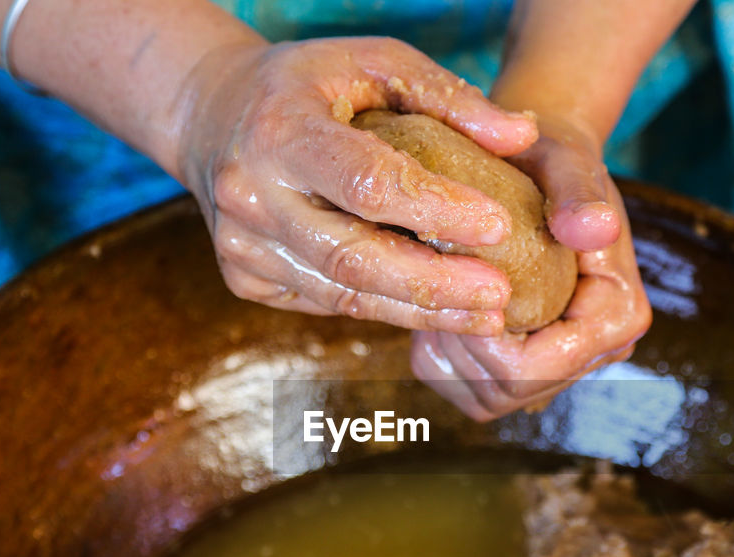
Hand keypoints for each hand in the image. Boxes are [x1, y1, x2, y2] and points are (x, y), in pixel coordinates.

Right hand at [175, 37, 538, 333]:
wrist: (211, 115)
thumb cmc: (309, 84)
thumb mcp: (373, 63)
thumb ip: (449, 97)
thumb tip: (523, 136)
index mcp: (280, 130)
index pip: (367, 183)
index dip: (436, 209)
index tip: (499, 225)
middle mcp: (251, 194)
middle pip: (354, 256)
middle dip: (434, 284)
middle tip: (499, 296)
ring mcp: (242, 245)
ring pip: (343, 294)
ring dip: (420, 312)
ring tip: (485, 316)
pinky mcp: (245, 278)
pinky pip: (328, 302)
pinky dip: (386, 308)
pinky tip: (435, 311)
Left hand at [410, 116, 650, 420]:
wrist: (543, 170)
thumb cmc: (552, 162)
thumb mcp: (565, 165)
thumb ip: (580, 195)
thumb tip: (595, 229)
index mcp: (619, 316)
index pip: (534, 366)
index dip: (480, 338)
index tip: (453, 281)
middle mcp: (600, 353)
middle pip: (507, 391)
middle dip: (459, 347)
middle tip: (438, 285)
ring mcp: (565, 368)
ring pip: (487, 401)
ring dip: (448, 355)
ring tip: (441, 294)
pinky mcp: (534, 373)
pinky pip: (475, 396)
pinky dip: (446, 362)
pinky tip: (442, 313)